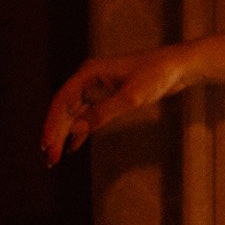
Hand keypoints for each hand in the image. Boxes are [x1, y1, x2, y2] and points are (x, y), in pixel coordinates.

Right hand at [41, 45, 193, 165]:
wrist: (177, 66)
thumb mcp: (131, 97)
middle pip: (65, 109)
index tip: (46, 144)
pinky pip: (88, 115)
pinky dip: (81, 131)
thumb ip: (103, 114)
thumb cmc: (156, 75)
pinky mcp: (108, 95)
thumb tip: (76, 130)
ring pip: (75, 114)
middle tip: (49, 158)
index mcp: (89, 72)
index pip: (62, 100)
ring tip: (55, 156)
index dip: (52, 124)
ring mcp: (98, 87)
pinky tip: (73, 147)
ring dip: (65, 135)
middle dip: (56, 133)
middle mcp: (89, 78)